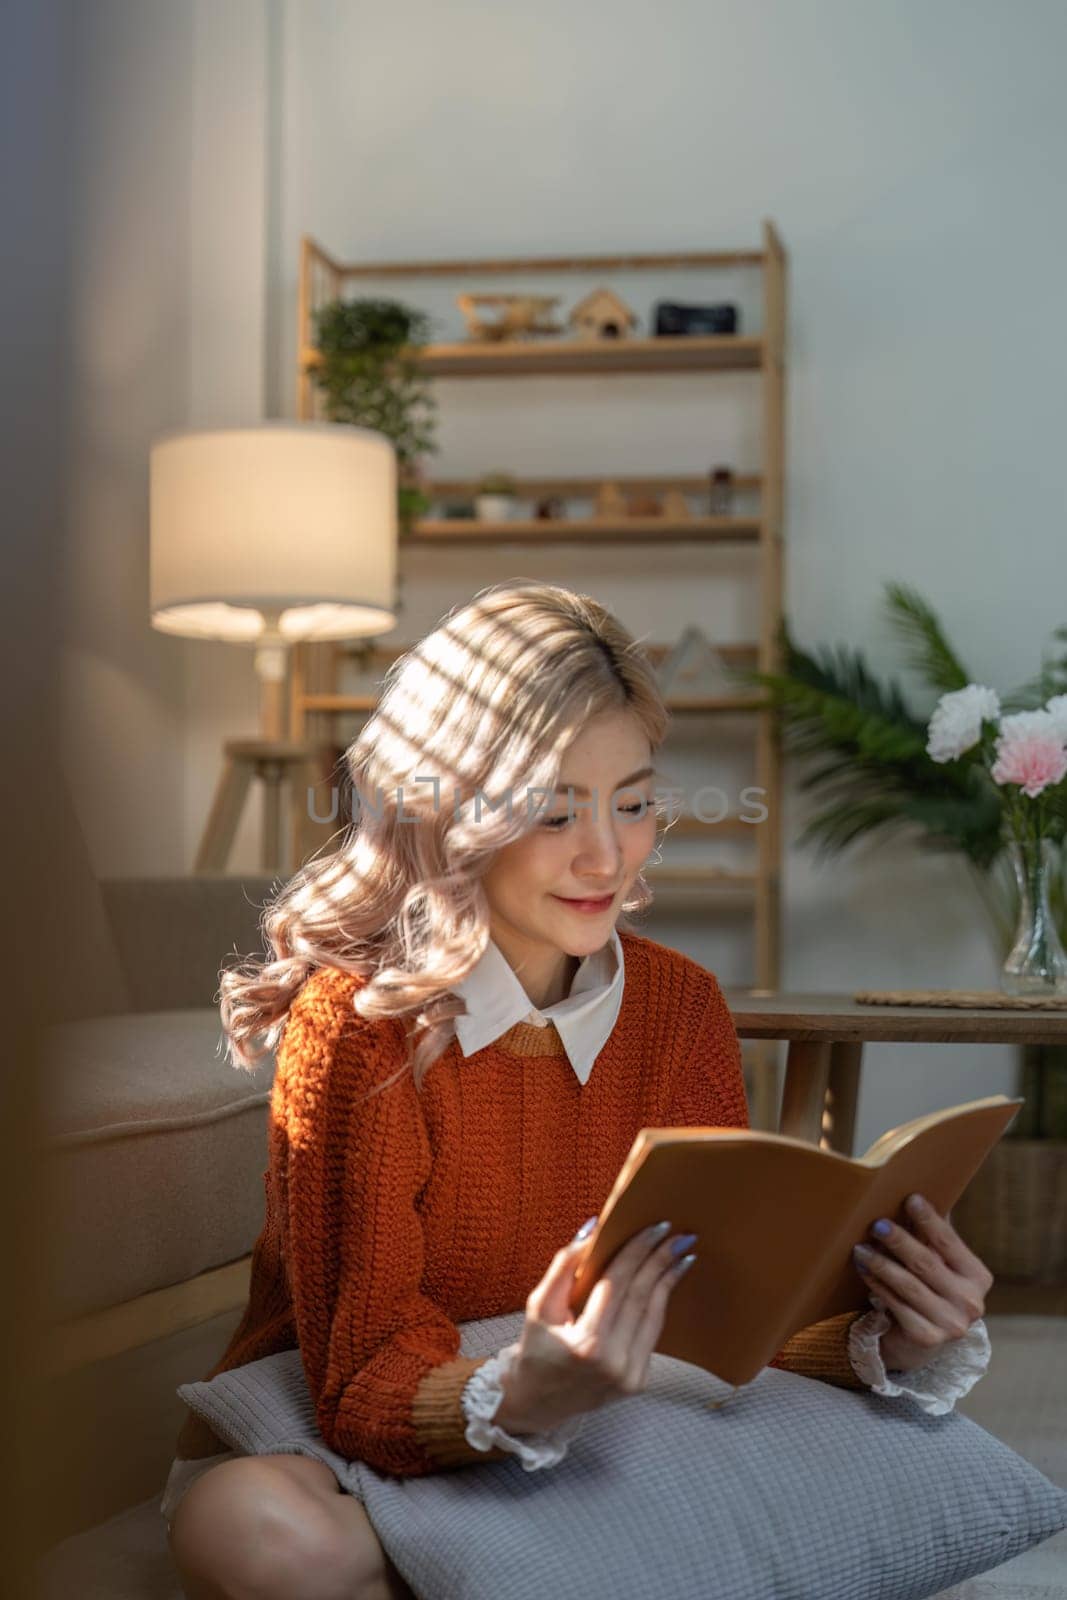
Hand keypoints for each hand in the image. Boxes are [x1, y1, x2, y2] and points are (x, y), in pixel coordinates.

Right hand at [493, 1218, 697, 1434]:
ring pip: (653, 1315)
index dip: (637, 1252)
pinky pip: (651, 1334)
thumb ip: (563, 1266)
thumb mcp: (539, 1306)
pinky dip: (659, 1304)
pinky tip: (667, 1281)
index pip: (617, 1285)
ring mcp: (629, 1376)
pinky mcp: (638, 1383)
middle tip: (677, 1233)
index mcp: (586, 1344)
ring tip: (681, 1252)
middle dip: (660, 1260)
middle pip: (641, 1297)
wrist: (537, 1403)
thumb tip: (592, 1230)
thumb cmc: (535, 1350)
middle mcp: (613, 1363)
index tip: (656, 1226)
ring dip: (668, 1280)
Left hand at [852, 1193, 993, 1373]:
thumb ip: (934, 1235)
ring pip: (908, 1285)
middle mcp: (970, 1302)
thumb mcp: (939, 1263)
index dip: (929, 1220)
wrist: (921, 1341)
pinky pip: (895, 1304)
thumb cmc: (930, 1289)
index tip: (910, 1198)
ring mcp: (950, 1324)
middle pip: (927, 1263)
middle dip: (899, 1240)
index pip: (950, 1242)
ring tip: (859, 1247)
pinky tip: (863, 1269)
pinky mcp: (926, 1338)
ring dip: (880, 1263)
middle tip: (876, 1223)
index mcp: (978, 1277)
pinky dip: (876, 1284)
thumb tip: (918, 1189)